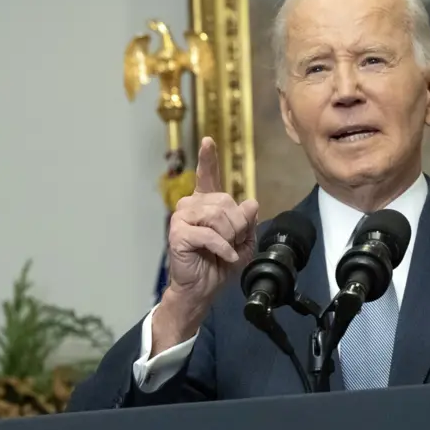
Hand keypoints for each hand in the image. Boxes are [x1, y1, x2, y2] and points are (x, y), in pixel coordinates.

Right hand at [153, 137, 258, 352]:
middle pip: (226, 203)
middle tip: (232, 243)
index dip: (208, 158)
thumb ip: (247, 221)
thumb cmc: (218, 264)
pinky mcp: (178, 233)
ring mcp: (182, 218)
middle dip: (237, 226)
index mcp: (206, 204)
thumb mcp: (243, 242)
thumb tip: (251, 203)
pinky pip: (210, 234)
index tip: (208, 141)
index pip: (207, 176)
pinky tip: (224, 255)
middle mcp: (191, 206)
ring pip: (219, 217)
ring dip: (230, 237)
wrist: (202, 288)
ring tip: (225, 250)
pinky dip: (223, 247)